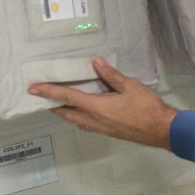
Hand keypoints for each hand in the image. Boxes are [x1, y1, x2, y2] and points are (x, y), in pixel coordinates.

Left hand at [31, 57, 177, 149]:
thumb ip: (111, 75)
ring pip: (74, 120)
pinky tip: (81, 111)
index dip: (49, 92)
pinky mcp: (107, 132)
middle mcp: (93, 119)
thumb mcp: (130, 86)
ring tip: (58, 103)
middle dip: (52, 105)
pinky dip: (76, 116)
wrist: (161, 130)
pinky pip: (84, 124)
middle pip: (65, 112)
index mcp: (96, 107)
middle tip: (42, 96)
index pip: (66, 97)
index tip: (33, 88)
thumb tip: (96, 62)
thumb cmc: (146, 107)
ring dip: (63, 112)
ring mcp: (100, 128)